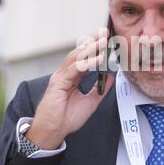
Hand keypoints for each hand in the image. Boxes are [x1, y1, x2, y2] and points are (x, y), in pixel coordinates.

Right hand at [26, 29, 113, 149]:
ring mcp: (60, 77)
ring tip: (103, 41)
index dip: (95, 48)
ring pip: (76, 57)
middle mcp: (65, 74)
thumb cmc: (67, 118)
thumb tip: (110, 76)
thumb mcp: (90, 102)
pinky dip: (87, 63)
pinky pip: (74, 69)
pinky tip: (97, 59)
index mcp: (72, 77)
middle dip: (92, 42)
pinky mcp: (58, 83)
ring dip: (90, 48)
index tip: (107, 40)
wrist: (53, 131)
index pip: (84, 58)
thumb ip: (100, 89)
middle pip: (79, 53)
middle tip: (105, 33)